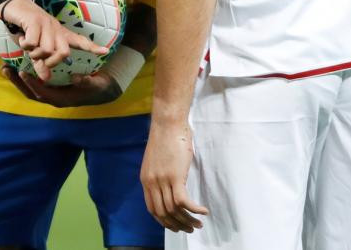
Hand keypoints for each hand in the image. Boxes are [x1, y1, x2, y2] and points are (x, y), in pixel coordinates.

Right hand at [0, 0, 106, 82]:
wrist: (13, 4)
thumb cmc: (24, 28)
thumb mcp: (33, 48)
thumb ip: (41, 62)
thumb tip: (46, 79)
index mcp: (59, 33)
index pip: (79, 41)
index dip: (92, 47)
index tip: (106, 51)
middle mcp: (56, 28)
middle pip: (63, 53)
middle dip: (50, 61)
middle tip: (37, 57)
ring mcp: (47, 24)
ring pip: (47, 50)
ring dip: (34, 53)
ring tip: (27, 44)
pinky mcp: (35, 21)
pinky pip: (33, 43)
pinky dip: (25, 44)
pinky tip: (22, 37)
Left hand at [1, 65, 121, 106]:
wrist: (102, 91)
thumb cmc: (98, 87)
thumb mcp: (95, 84)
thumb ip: (85, 82)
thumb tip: (75, 78)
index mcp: (62, 99)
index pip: (43, 93)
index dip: (32, 84)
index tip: (22, 72)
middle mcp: (54, 98)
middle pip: (31, 92)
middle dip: (17, 82)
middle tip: (5, 69)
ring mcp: (51, 94)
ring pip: (30, 89)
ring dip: (17, 79)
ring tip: (5, 67)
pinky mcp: (50, 88)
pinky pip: (34, 83)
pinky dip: (24, 76)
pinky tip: (16, 66)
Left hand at [140, 117, 207, 231]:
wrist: (168, 122)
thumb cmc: (166, 137)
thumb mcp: (157, 160)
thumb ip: (160, 175)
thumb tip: (169, 186)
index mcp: (146, 180)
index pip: (152, 209)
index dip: (164, 221)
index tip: (176, 226)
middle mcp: (152, 183)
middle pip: (163, 213)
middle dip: (177, 225)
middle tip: (190, 229)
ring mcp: (163, 180)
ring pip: (174, 210)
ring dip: (188, 220)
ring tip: (199, 223)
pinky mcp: (175, 177)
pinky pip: (184, 202)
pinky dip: (195, 210)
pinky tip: (204, 211)